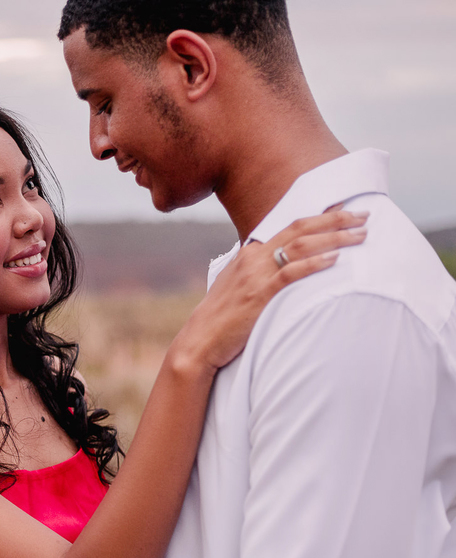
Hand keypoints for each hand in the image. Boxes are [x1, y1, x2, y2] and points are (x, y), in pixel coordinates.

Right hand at [171, 208, 368, 372]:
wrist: (200, 340)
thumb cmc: (222, 318)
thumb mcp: (237, 286)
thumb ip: (258, 272)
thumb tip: (281, 269)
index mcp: (249, 253)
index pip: (290, 226)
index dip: (320, 217)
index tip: (344, 210)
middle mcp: (253, 258)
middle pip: (300, 228)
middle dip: (335, 220)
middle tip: (363, 215)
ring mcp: (256, 275)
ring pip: (301, 246)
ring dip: (334, 238)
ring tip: (360, 235)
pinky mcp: (260, 295)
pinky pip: (291, 273)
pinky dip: (314, 263)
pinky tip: (335, 258)